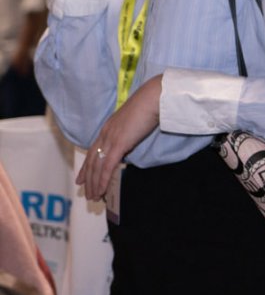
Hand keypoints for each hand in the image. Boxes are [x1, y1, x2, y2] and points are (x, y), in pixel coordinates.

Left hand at [78, 74, 160, 200]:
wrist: (154, 98)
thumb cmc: (150, 105)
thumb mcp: (136, 120)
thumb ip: (130, 131)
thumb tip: (130, 141)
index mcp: (109, 127)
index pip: (94, 150)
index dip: (87, 166)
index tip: (82, 178)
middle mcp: (105, 134)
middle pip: (92, 160)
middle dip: (88, 178)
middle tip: (86, 192)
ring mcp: (111, 139)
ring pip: (96, 166)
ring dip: (94, 183)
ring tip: (93, 196)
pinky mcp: (119, 144)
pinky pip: (107, 167)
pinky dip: (102, 180)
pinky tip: (101, 190)